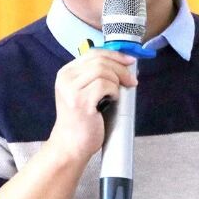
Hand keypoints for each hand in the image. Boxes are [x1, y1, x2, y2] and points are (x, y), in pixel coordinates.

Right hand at [45, 49, 136, 164]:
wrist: (70, 145)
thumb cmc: (82, 121)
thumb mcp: (84, 92)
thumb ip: (95, 76)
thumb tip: (123, 63)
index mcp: (66, 72)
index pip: (93, 53)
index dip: (114, 55)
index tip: (130, 60)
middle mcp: (66, 78)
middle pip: (100, 60)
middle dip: (121, 68)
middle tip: (132, 80)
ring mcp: (72, 89)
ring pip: (104, 71)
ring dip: (117, 82)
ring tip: (116, 95)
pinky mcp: (81, 101)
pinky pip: (105, 85)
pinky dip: (114, 92)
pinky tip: (111, 101)